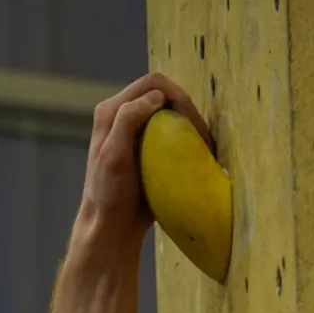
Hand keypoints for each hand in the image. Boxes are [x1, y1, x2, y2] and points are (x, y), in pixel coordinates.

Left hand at [78, 73, 211, 247]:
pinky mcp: (147, 148)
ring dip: (190, 125)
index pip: (153, 84)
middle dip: (188, 110)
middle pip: (165, 95)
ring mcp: (136, 131)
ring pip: (170, 113)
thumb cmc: (110, 195)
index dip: (177, 95)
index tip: (191, 123)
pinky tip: (198, 153)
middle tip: (203, 138)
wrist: (110, 228)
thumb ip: (128, 119)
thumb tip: (156, 97)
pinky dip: (187, 138)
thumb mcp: (113, 156)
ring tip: (204, 147)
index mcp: (111, 111)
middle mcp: (122, 115)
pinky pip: (172, 132)